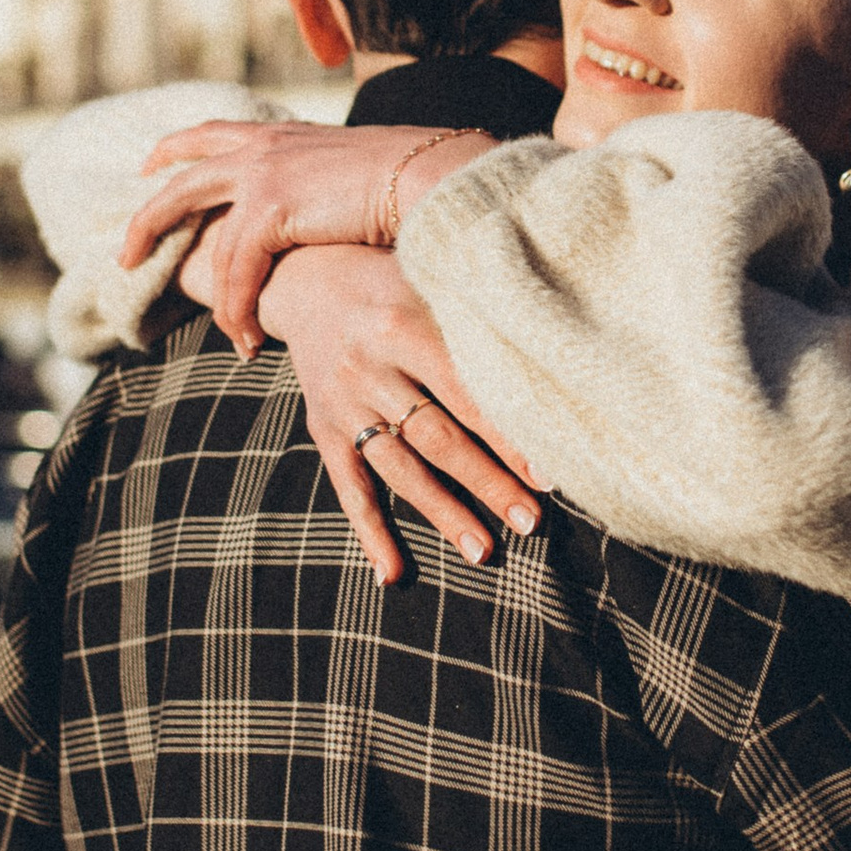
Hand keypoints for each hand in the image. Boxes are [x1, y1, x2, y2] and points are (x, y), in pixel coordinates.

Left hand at [122, 121, 491, 351]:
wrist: (431, 178)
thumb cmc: (413, 182)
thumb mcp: (356, 174)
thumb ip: (326, 187)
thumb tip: (331, 212)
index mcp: (283, 133)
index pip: (214, 133)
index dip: (177, 148)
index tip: (151, 162)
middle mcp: (264, 146)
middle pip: (182, 174)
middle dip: (149, 215)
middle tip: (125, 250)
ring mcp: (262, 175)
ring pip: (206, 238)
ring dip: (208, 291)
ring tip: (219, 330)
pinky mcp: (270, 209)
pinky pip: (237, 271)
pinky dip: (238, 310)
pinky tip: (246, 337)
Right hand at [259, 247, 541, 585]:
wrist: (301, 280)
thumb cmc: (387, 278)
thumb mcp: (426, 277)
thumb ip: (474, 312)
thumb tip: (548, 350)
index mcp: (402, 326)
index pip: (466, 393)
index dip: (507, 435)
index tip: (549, 472)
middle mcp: (368, 369)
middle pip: (437, 438)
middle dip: (487, 483)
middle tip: (530, 521)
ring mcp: (342, 404)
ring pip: (400, 470)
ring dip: (444, 514)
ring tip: (484, 552)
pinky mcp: (323, 429)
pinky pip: (349, 488)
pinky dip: (369, 533)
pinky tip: (393, 573)